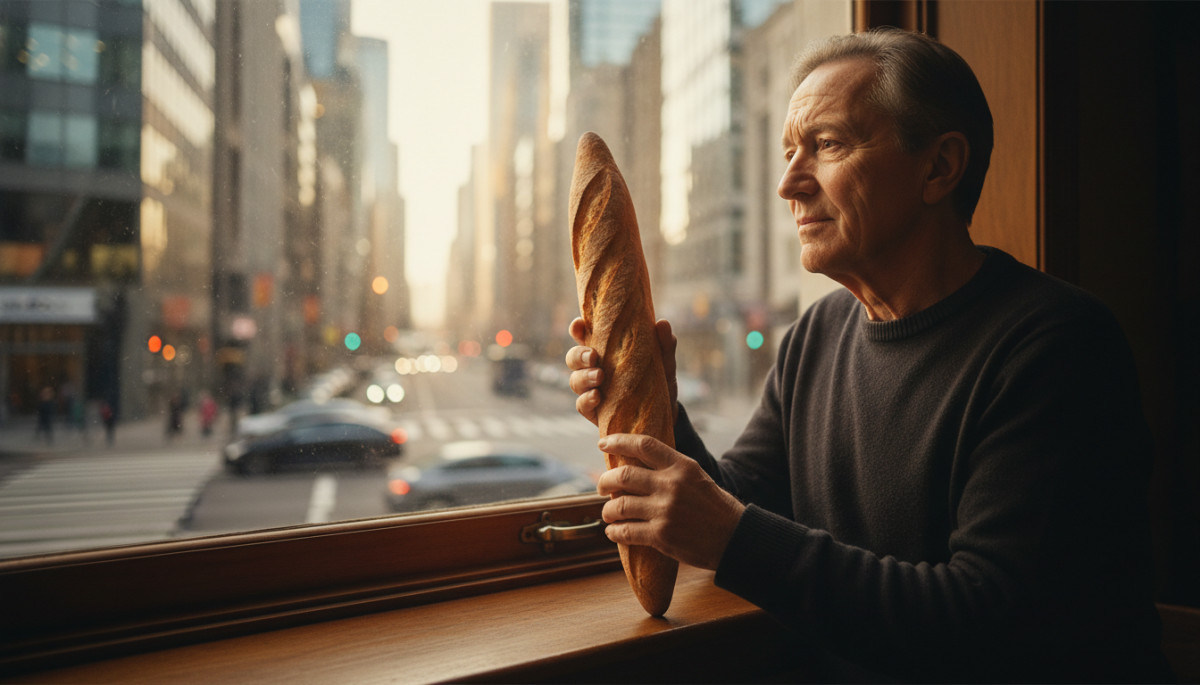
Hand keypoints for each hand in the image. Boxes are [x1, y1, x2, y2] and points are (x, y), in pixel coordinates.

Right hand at [564, 317, 679, 424]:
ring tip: (599, 376)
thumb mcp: (664, 361)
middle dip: (579, 355)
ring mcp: (591, 389)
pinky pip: (581, 404)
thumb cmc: (659, 379)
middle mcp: (593, 368)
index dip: (577, 328)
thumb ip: (664, 344)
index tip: (579, 325)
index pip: (584, 335)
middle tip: (593, 357)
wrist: (665, 412)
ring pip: (575, 380)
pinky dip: (586, 399)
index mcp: (606, 350)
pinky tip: (597, 397)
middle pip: (573, 357)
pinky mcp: (594, 410)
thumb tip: (662, 323)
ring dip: (584, 377)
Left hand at [596, 433, 744, 570]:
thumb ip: (670, 468)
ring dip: (607, 510)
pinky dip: (614, 532)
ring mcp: (664, 510)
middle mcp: (671, 485)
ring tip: (608, 513)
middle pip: (623, 475)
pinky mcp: (661, 535)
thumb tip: (635, 461)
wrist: (734, 538)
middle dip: (604, 481)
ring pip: (619, 505)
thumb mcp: (696, 476)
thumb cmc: (713, 506)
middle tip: (600, 486)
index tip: (603, 443)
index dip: (618, 441)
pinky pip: (626, 531)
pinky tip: (613, 532)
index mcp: (681, 466)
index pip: (643, 445)